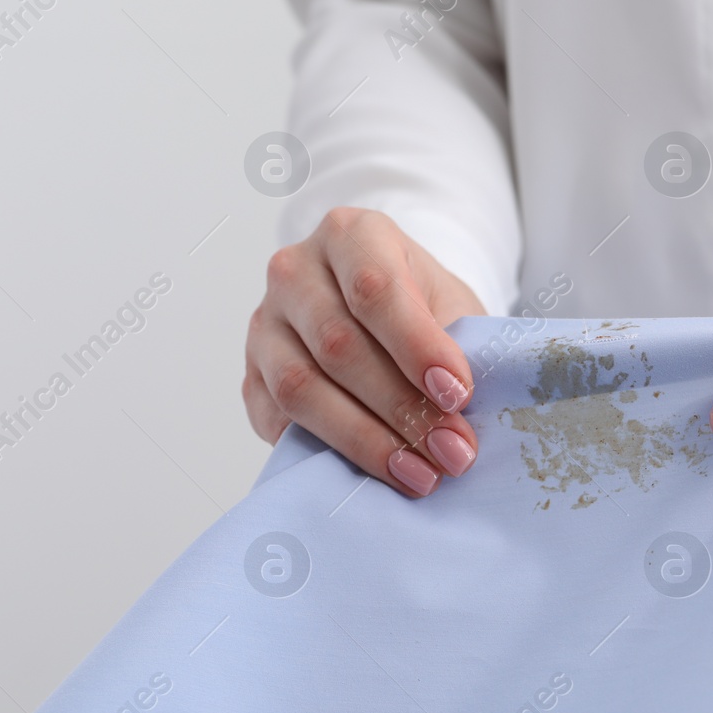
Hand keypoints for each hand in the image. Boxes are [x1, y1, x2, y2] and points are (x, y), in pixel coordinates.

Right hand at [245, 207, 484, 496]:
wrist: (383, 316)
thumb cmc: (424, 308)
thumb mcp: (452, 307)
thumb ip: (457, 345)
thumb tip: (462, 412)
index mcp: (351, 235)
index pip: (374, 289)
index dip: (417, 347)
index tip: (457, 395)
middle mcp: (295, 272)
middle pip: (339, 345)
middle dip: (402, 408)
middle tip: (452, 452)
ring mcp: (264, 325)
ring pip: (302, 387)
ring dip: (366, 439)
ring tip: (420, 473)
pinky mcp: (250, 379)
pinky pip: (278, 421)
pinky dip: (326, 454)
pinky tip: (371, 477)